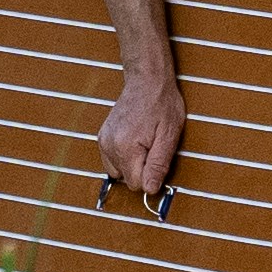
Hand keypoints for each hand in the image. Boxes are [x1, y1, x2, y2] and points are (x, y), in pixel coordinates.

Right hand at [100, 63, 185, 205]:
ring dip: (132, 164)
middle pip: (126, 180)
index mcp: (125, 147)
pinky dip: (123, 157)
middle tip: (152, 147)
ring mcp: (103, 141)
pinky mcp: (102, 137)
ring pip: (118, 172)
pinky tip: (134, 141)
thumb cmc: (162, 105)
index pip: (137, 184)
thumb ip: (158, 165)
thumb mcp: (169, 136)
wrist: (147, 81)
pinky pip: (112, 160)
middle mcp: (109, 146)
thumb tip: (150, 190)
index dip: (151, 175)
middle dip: (141, 169)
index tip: (158, 157)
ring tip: (144, 143)